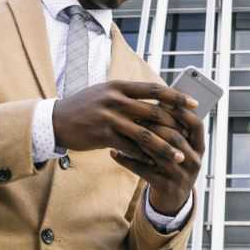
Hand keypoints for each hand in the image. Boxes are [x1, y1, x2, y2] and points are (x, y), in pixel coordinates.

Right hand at [52, 81, 197, 164]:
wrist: (55, 120)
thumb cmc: (85, 107)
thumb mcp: (106, 93)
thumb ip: (129, 96)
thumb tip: (159, 101)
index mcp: (119, 86)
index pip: (155, 89)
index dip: (176, 97)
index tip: (194, 104)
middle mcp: (115, 99)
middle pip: (154, 112)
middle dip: (176, 125)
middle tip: (192, 135)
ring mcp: (109, 118)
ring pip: (145, 134)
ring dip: (165, 147)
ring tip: (180, 156)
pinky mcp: (102, 136)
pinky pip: (130, 148)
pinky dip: (144, 157)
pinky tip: (155, 164)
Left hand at [110, 107, 204, 215]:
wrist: (173, 199)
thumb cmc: (174, 165)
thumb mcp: (181, 149)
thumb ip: (176, 129)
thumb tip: (161, 100)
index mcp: (199, 148)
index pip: (196, 125)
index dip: (182, 111)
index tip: (163, 99)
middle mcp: (194, 162)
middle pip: (176, 137)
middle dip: (155, 124)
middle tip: (136, 114)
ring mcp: (181, 176)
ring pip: (160, 153)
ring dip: (140, 140)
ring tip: (123, 129)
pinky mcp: (165, 187)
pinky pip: (143, 170)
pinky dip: (127, 160)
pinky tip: (113, 152)